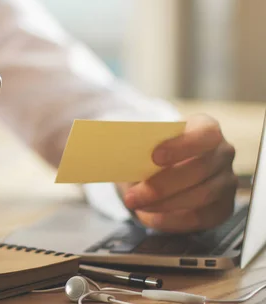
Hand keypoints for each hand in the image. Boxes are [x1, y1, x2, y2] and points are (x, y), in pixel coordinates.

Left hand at [120, 114, 236, 232]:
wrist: (165, 167)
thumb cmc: (155, 151)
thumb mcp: (148, 143)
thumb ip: (140, 147)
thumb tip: (121, 156)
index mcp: (206, 128)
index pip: (206, 133)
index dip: (183, 145)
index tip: (155, 157)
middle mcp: (222, 153)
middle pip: (201, 169)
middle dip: (163, 185)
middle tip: (133, 196)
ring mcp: (227, 181)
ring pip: (201, 196)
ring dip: (163, 204)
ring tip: (137, 206)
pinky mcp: (223, 208)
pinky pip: (200, 218)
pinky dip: (171, 220)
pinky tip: (149, 217)